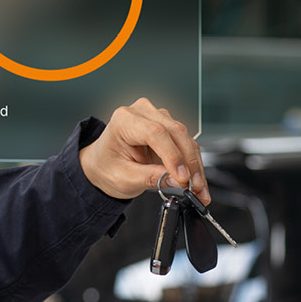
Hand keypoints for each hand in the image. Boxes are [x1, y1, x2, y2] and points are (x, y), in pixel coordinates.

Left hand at [80, 98, 206, 201]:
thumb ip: (152, 178)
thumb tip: (179, 179)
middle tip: (195, 186)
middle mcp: (142, 113)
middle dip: (189, 163)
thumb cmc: (106, 167)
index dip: (172, 156)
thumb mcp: (125, 178)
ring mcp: (156, 117)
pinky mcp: (167, 127)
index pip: (155, 133)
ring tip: (198, 188)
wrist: (102, 165)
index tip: (182, 177)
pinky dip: (192, 163)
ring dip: (194, 164)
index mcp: (124, 120)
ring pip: (185, 138)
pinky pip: (185, 143)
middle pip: (176, 132)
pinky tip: (196, 179)